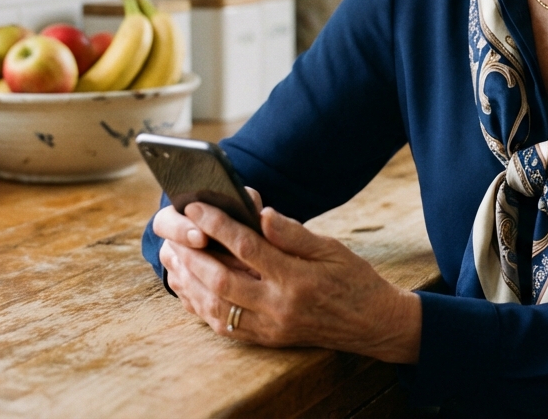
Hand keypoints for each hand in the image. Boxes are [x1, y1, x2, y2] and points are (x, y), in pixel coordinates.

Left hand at [155, 196, 420, 363]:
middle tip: (175, 233)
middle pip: (223, 281)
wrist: (372, 324)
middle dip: (193, 255)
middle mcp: (280, 306)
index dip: (218, 224)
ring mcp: (272, 327)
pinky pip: (225, 327)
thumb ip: (293, 233)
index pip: (248, 247)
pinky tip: (190, 288)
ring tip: (175, 258)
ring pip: (217, 307)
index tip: (197, 206)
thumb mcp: (331, 247)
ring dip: (191, 282)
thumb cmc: (353, 278)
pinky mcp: (268, 340)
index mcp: (297, 278)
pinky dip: (202, 307)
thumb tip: (261, 213)